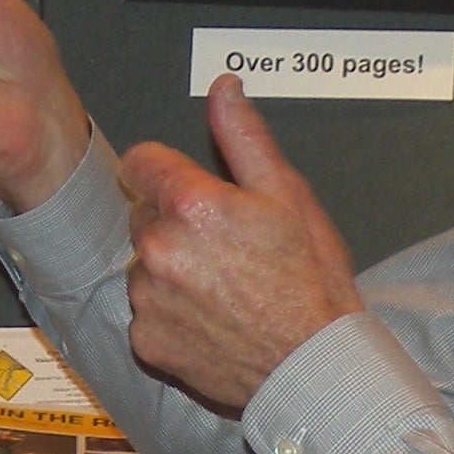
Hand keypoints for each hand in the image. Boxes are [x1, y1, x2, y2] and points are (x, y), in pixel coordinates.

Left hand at [111, 74, 367, 413]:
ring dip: (169, 270)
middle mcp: (158, 250)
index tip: (188, 188)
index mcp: (190, 205)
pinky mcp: (145, 340)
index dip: (166, 171)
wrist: (312, 364)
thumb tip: (223, 89)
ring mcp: (147, 299)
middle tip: (225, 247)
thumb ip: (244, 138)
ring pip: (143, 266)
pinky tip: (210, 320)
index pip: (141, 163)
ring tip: (222, 288)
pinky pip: (145, 314)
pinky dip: (168, 315)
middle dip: (174, 223)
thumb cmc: (310, 281)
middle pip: (143, 216)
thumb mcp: (286, 196)